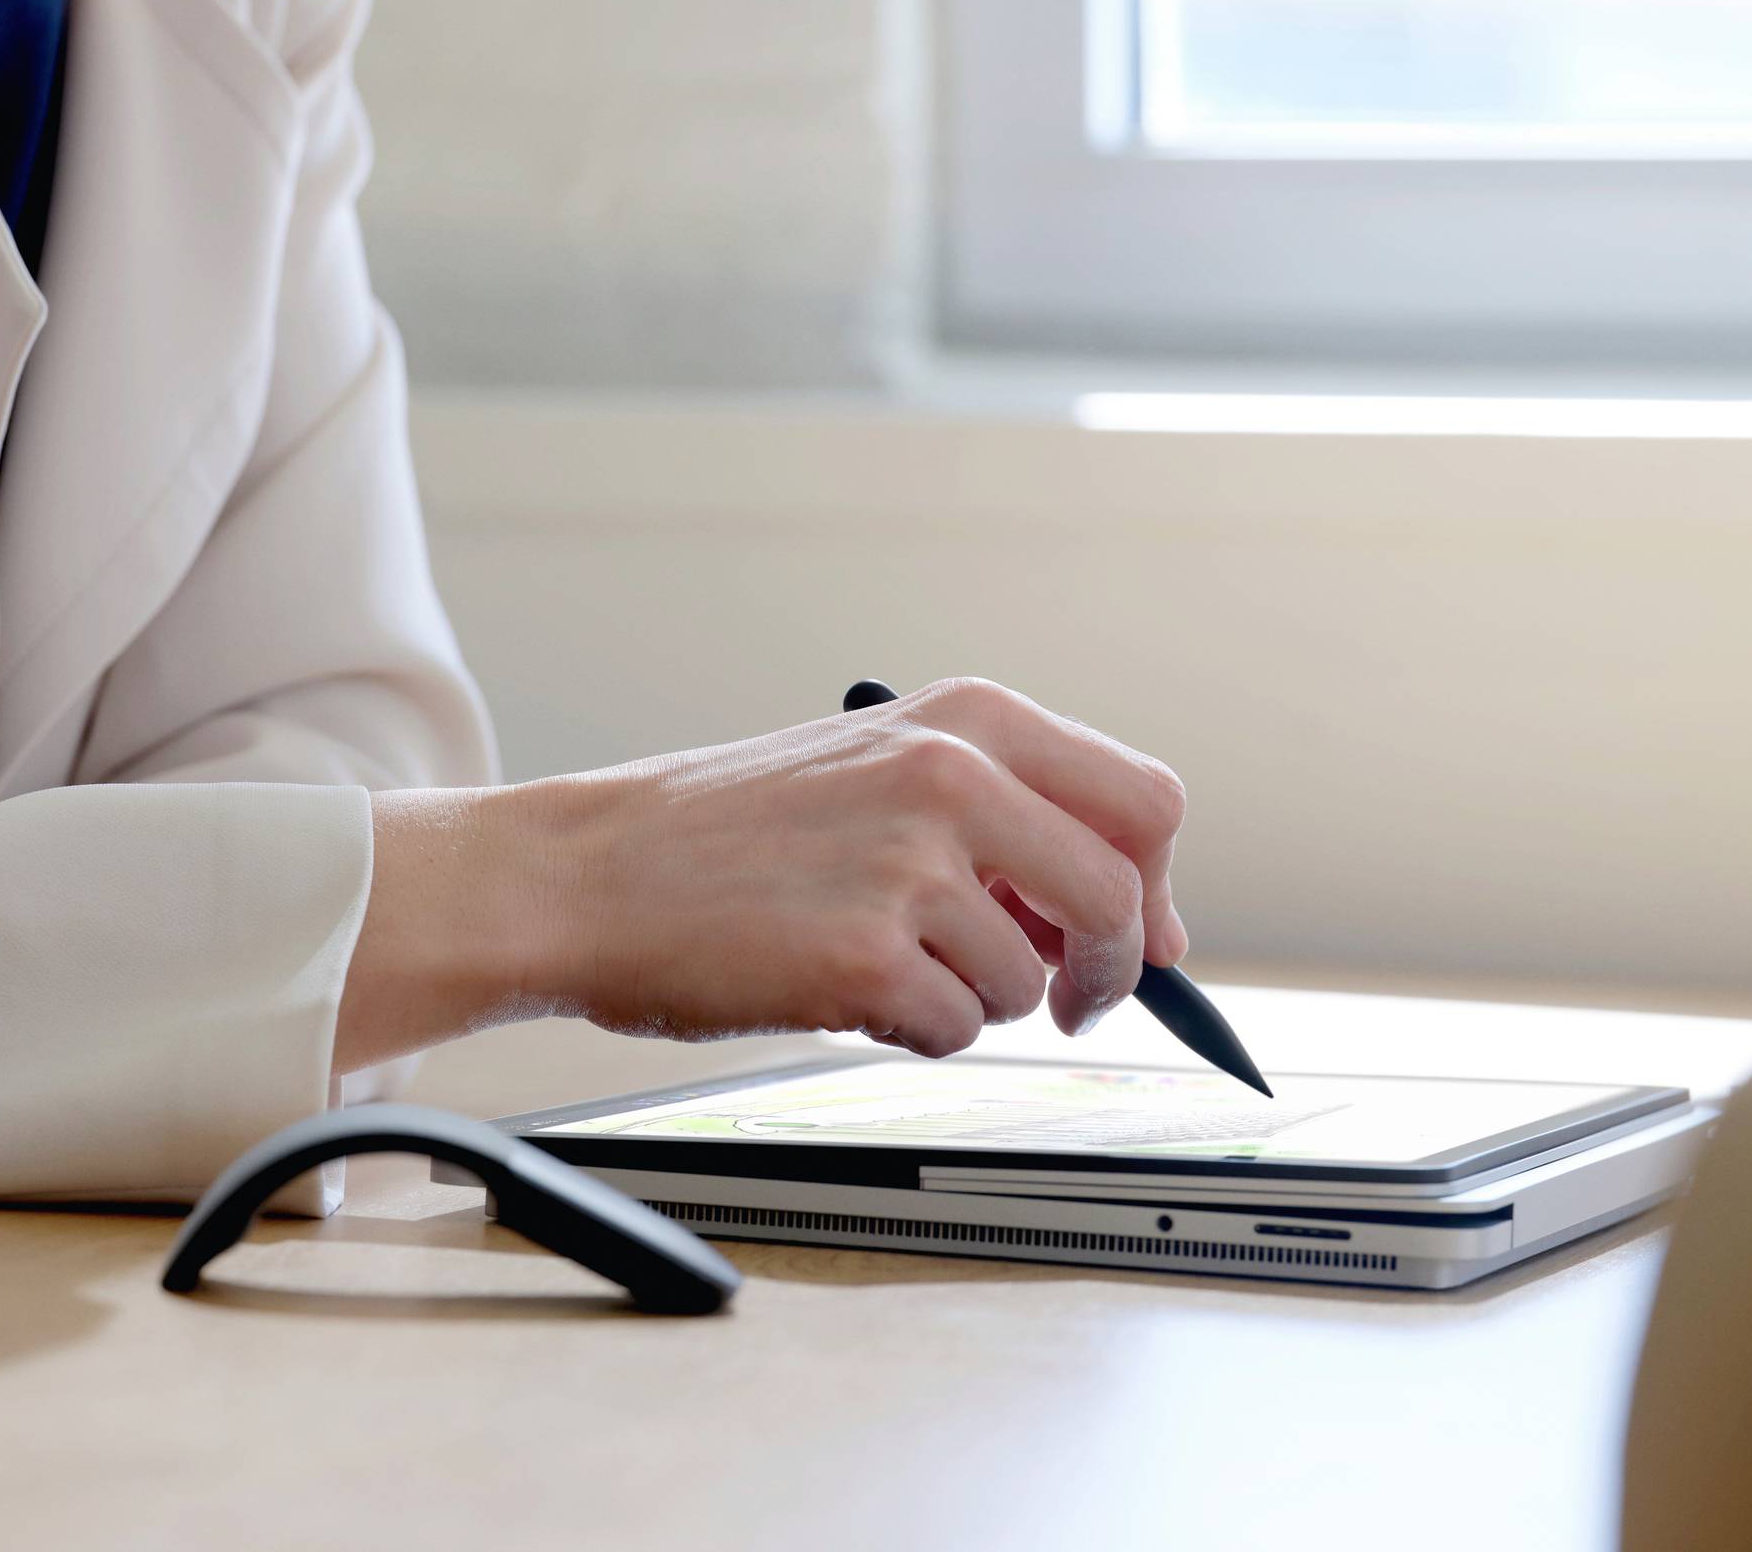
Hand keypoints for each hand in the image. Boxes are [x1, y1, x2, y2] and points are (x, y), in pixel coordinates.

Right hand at [530, 677, 1188, 1058]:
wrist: (595, 869)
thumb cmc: (731, 829)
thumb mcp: (881, 767)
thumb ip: (1008, 814)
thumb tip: (1140, 918)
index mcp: (967, 719)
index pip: (1143, 800)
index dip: (1156, 884)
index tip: (1139, 932)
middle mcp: (951, 775)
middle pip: (1121, 896)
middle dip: (1110, 969)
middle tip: (1071, 999)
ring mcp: (909, 865)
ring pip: (1028, 980)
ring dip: (975, 998)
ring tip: (882, 960)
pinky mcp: (865, 955)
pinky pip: (957, 1030)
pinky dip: (915, 1031)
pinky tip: (846, 987)